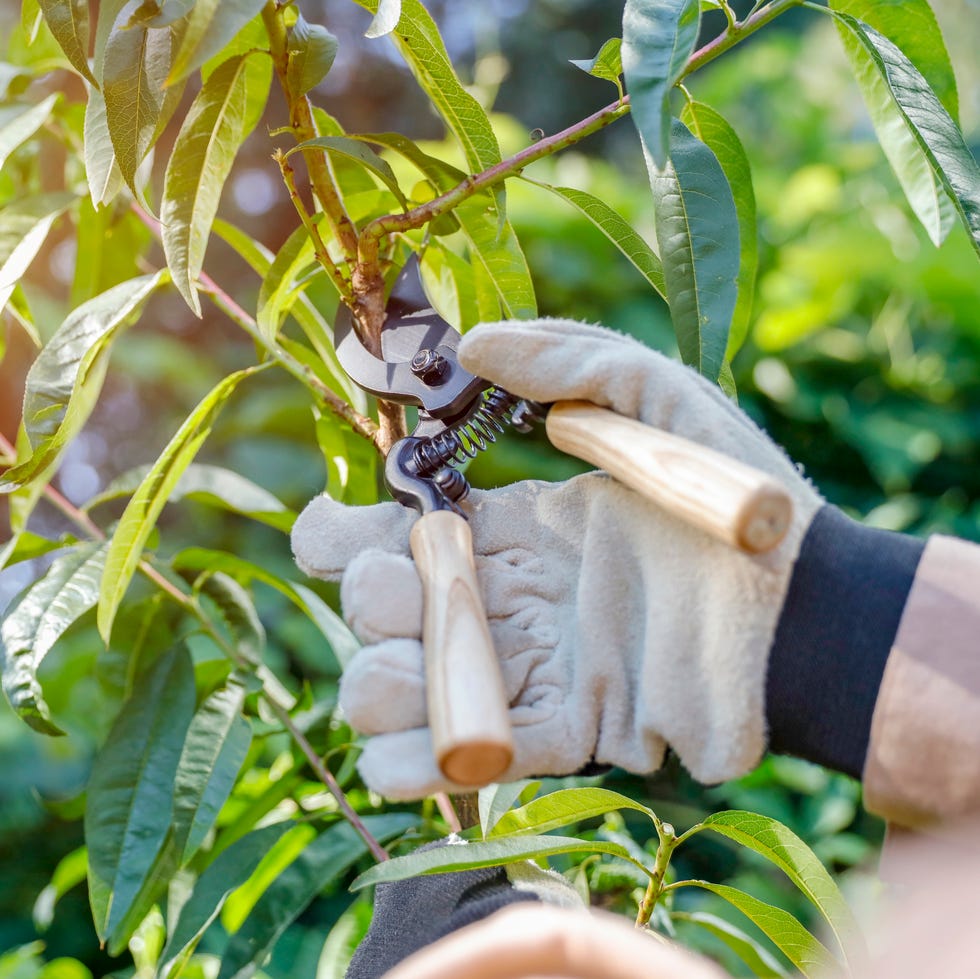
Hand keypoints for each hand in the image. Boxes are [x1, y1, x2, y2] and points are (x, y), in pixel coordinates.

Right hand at [292, 320, 822, 798]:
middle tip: (410, 587)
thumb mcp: (661, 400)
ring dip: (380, 687)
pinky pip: (469, 755)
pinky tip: (407, 752)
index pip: (397, 530)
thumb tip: (469, 342)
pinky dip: (420, 765)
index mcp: (517, 525)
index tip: (332, 523)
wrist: (809, 611)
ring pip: (407, 692)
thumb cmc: (740, 502)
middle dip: (371, 600)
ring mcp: (530, 667)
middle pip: (384, 610)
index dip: (345, 529)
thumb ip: (570, 359)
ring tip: (403, 676)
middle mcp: (509, 597)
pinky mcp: (563, 731)